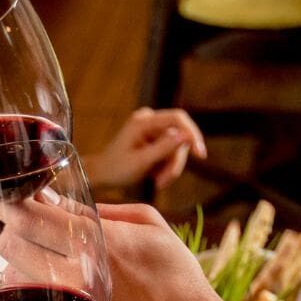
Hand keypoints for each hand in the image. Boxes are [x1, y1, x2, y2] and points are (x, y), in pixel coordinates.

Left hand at [84, 108, 206, 190]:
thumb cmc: (116, 169)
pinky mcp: (155, 140)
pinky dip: (166, 167)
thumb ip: (164, 148)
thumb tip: (186, 137)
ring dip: (170, 169)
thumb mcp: (141, 162)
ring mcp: (153, 130)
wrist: (101, 175)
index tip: (200, 154)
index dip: (192, 134)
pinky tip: (155, 176)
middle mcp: (150, 121)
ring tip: (157, 182)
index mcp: (143, 121)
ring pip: (177, 149)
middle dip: (175, 163)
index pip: (178, 118)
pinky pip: (171, 153)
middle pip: (179, 138)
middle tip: (164, 182)